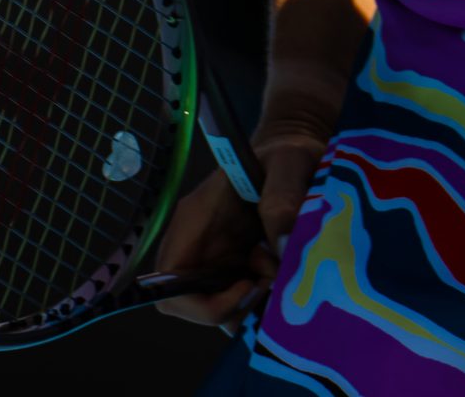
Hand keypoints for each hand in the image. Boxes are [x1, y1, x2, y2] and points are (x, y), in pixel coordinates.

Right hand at [150, 129, 326, 327]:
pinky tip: (287, 269)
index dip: (204, 305)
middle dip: (241, 306)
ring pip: (226, 310)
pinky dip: (268, 298)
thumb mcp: (288, 164)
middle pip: (198, 308)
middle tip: (275, 278)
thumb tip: (280, 249)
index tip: (249, 285)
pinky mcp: (237, 270)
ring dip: (258, 303)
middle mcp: (198, 249)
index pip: (170, 287)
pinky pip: (245, 302)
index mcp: (194, 222)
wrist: (294, 154)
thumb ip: (282, 198)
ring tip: (284, 268)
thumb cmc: (285, 154)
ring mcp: (217, 262)